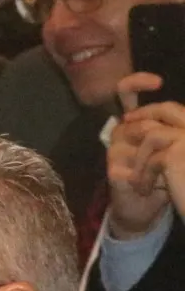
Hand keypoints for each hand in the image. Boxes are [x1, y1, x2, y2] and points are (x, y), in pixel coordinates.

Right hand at [108, 74, 184, 237]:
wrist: (143, 208)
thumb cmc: (162, 174)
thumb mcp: (173, 145)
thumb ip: (171, 125)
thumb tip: (182, 112)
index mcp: (133, 124)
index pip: (125, 93)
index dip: (136, 83)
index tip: (157, 83)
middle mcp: (120, 134)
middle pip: (141, 121)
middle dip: (163, 139)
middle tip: (171, 155)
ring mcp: (114, 152)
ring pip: (141, 142)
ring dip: (159, 160)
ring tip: (164, 174)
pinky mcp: (113, 171)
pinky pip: (138, 165)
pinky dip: (151, 176)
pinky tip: (152, 186)